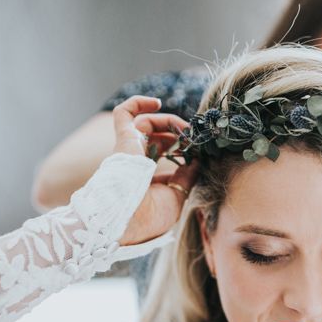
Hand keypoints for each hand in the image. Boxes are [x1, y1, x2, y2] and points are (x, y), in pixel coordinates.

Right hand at [111, 96, 198, 245]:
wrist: (130, 219)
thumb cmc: (151, 216)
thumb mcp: (177, 196)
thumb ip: (186, 177)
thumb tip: (197, 160)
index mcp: (146, 177)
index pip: (163, 155)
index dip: (181, 149)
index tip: (197, 150)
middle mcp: (134, 161)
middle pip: (157, 137)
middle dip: (178, 135)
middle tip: (193, 138)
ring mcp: (128, 150)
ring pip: (146, 123)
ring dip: (169, 122)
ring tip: (185, 129)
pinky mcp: (123, 139)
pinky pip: (123, 113)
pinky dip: (138, 102)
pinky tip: (155, 102)